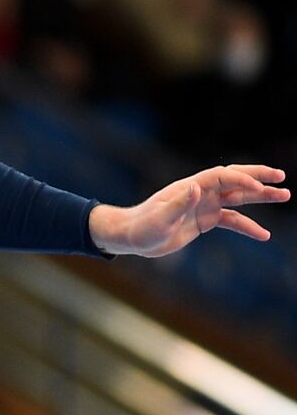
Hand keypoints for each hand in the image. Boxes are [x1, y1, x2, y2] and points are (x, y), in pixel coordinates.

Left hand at [89, 164, 288, 256]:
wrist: (132, 237)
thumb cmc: (142, 228)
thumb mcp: (159, 219)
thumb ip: (177, 204)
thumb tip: (196, 187)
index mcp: (190, 188)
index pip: (222, 177)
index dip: (241, 179)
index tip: (260, 188)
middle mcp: (199, 193)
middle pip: (234, 180)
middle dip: (258, 176)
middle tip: (282, 177)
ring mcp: (204, 205)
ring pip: (238, 197)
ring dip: (261, 196)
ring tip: (285, 195)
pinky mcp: (204, 220)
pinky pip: (231, 219)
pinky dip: (248, 225)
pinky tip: (264, 234)